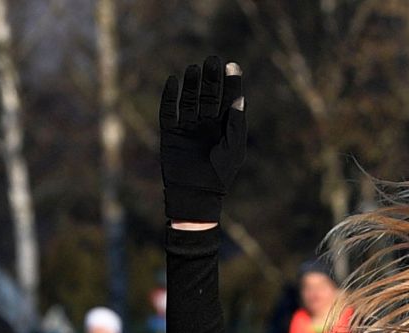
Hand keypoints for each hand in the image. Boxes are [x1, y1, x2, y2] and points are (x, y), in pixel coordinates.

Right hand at [159, 55, 245, 223]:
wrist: (196, 196)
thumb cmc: (220, 175)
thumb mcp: (234, 148)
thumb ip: (237, 123)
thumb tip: (240, 97)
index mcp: (224, 127)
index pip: (228, 99)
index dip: (230, 83)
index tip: (232, 66)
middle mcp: (206, 124)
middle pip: (208, 95)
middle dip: (210, 78)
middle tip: (212, 60)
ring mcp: (187, 127)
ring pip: (189, 99)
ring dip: (191, 84)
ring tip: (194, 68)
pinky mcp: (170, 133)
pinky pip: (168, 111)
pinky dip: (169, 96)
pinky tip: (173, 80)